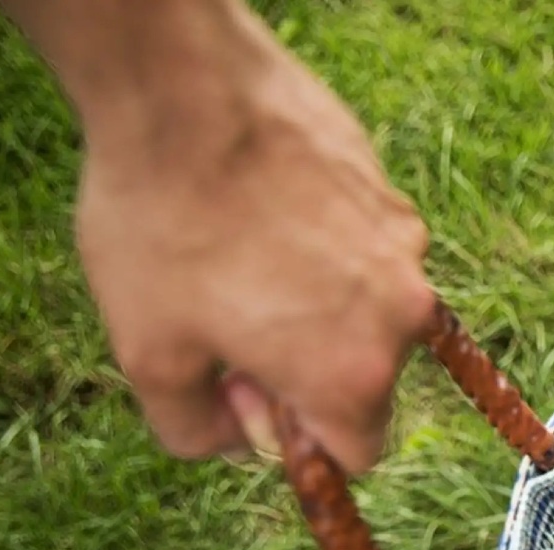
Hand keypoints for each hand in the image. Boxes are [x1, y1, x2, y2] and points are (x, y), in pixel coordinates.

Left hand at [68, 4, 430, 473]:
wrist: (185, 91)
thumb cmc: (166, 228)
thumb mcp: (149, 355)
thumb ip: (194, 432)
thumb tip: (233, 441)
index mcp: (352, 377)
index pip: (359, 454)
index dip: (298, 437)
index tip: (247, 389)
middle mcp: (401, 320)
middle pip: (367, 379)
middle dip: (310, 367)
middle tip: (234, 320)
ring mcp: (405, 251)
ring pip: (367, 311)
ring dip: (318, 304)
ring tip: (243, 254)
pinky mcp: (392, 197)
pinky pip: (366, 251)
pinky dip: (324, 248)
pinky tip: (261, 211)